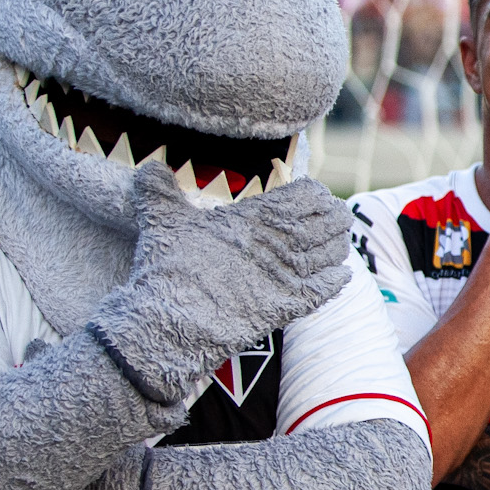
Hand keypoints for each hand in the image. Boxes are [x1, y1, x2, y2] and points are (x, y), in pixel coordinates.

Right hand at [89, 161, 352, 403]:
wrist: (174, 321)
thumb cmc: (170, 267)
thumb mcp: (162, 220)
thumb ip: (159, 190)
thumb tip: (148, 168)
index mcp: (260, 216)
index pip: (309, 194)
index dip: (316, 193)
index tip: (314, 195)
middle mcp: (284, 242)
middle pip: (331, 221)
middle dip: (335, 216)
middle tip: (333, 216)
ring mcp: (291, 275)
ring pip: (334, 253)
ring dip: (339, 245)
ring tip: (338, 241)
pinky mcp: (293, 305)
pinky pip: (330, 288)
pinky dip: (338, 279)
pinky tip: (341, 273)